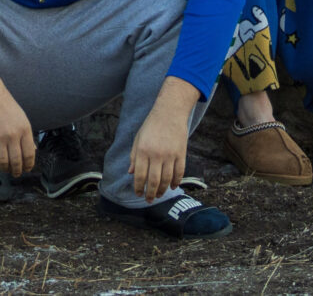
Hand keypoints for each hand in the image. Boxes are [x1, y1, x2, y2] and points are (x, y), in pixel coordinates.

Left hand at [129, 80, 200, 199]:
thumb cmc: (151, 125)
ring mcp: (170, 154)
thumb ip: (134, 156)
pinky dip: (176, 182)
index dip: (139, 187)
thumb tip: (131, 173)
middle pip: (154, 181)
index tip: (138, 193)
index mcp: (143, 150)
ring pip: (167, 179)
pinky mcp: (181, 153)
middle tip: (149, 200)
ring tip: (159, 195)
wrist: (170, 112)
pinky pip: (179, 172)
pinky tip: (173, 187)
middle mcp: (156, 154)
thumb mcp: (138, 139)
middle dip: (150, 193)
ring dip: (162, 190)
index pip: (140, 175)